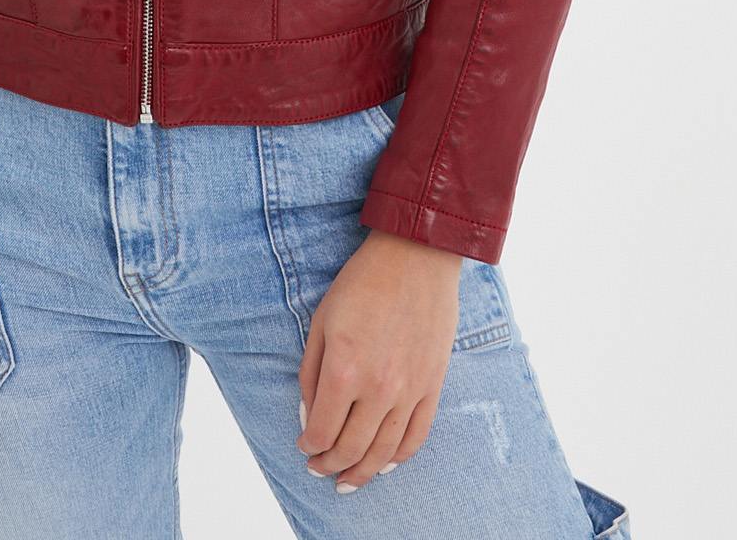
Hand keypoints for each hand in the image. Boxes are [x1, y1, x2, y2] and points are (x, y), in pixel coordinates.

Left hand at [297, 231, 462, 491]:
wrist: (416, 256)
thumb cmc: (362, 282)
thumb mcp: (322, 321)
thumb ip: (311, 374)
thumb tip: (310, 417)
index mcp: (344, 370)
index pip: (322, 431)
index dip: (309, 445)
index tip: (304, 445)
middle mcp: (378, 388)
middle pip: (352, 449)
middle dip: (331, 465)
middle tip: (320, 469)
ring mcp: (410, 389)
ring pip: (385, 451)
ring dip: (364, 472)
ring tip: (349, 480)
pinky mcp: (432, 385)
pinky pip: (416, 435)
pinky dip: (399, 457)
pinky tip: (385, 463)